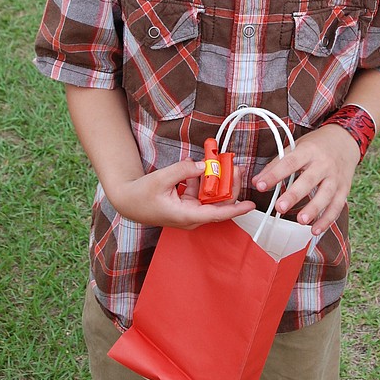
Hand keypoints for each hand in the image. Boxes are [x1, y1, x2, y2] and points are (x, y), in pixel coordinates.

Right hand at [108, 157, 254, 229]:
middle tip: (233, 167)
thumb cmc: (141, 195)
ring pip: (210, 197)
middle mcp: (191, 217)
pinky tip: (201, 168)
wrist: (127, 201)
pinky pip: (201, 193)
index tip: (251, 204)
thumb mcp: (161, 179)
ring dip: (215, 180)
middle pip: (218, 203)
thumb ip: (183, 170)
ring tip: (220, 162)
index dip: (236, 209)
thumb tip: (202, 165)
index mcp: (186, 215)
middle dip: (228, 185)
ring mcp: (189, 212)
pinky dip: (203, 180)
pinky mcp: (187, 205)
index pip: (217, 214)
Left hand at [252, 124, 359, 236]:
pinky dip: (327, 220)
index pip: (289, 163)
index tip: (260, 186)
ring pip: (325, 195)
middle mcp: (323, 163)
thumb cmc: (316, 145)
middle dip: (294, 195)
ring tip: (300, 220)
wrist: (345, 140)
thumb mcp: (296, 147)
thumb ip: (276, 164)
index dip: (274, 174)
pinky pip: (337, 206)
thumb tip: (256, 182)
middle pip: (309, 180)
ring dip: (313, 209)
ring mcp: (335, 177)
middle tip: (280, 208)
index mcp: (308, 151)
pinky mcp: (344, 189)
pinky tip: (315, 230)